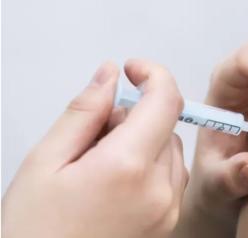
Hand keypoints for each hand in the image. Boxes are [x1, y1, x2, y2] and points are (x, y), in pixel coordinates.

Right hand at [2, 60, 187, 237]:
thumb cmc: (34, 231)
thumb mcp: (45, 162)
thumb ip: (84, 112)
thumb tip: (109, 75)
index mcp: (127, 168)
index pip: (165, 101)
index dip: (153, 74)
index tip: (133, 69)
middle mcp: (159, 190)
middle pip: (167, 126)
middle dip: (137, 116)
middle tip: (95, 135)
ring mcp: (168, 211)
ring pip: (170, 151)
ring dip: (144, 142)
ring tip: (100, 165)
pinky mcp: (168, 224)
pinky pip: (171, 177)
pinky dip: (150, 166)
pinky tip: (116, 183)